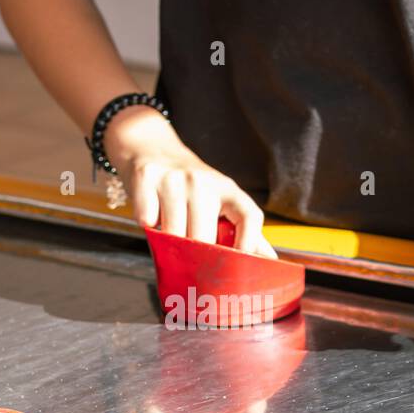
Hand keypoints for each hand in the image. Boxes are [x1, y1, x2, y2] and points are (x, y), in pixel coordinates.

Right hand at [105, 107, 276, 257]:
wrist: (151, 148)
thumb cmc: (188, 184)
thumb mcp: (219, 200)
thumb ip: (242, 230)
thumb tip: (267, 260)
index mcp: (227, 189)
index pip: (250, 216)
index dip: (249, 243)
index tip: (238, 264)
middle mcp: (203, 181)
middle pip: (203, 238)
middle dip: (194, 254)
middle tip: (188, 254)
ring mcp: (174, 178)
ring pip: (172, 234)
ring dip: (167, 241)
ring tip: (169, 224)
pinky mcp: (147, 177)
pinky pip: (147, 220)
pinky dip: (147, 224)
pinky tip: (152, 212)